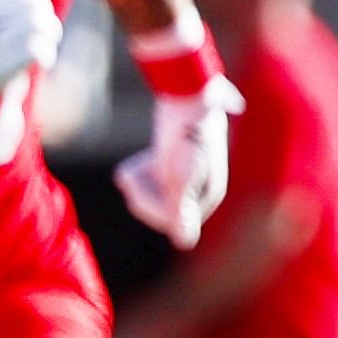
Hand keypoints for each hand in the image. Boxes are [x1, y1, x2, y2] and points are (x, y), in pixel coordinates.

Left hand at [113, 74, 238, 250]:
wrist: (187, 93)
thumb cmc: (188, 134)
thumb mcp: (181, 174)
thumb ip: (180, 209)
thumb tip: (184, 243)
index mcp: (209, 195)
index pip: (173, 222)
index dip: (148, 208)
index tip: (130, 185)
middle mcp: (200, 190)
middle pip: (160, 211)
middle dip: (141, 194)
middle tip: (129, 174)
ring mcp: (185, 177)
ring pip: (151, 195)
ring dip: (138, 181)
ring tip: (134, 166)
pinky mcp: (172, 163)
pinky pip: (149, 180)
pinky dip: (139, 171)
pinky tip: (140, 159)